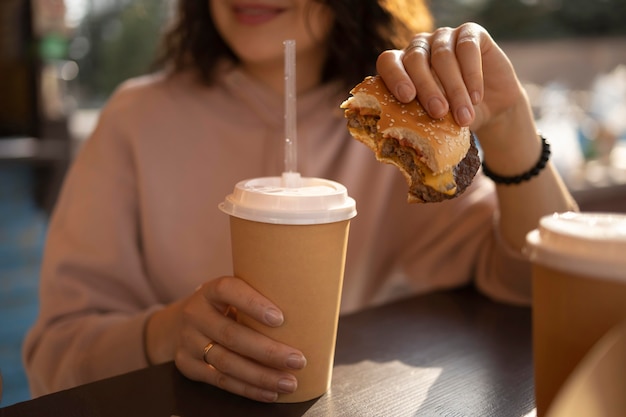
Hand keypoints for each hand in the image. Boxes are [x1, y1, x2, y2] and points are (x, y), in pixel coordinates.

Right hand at [174, 276, 306, 401]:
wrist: (177, 324)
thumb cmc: (222, 308)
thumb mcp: (232, 295)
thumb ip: (259, 298)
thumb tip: (311, 310)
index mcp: (211, 291)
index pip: (229, 290)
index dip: (253, 304)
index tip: (280, 318)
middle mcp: (196, 314)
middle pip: (232, 335)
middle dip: (268, 351)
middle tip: (298, 360)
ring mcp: (188, 342)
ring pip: (227, 363)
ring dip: (261, 376)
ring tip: (289, 382)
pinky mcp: (187, 366)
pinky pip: (220, 381)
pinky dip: (248, 389)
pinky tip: (269, 392)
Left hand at [376, 22, 525, 138]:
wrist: (492, 110)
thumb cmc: (453, 118)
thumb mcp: (434, 123)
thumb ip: (419, 123)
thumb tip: (406, 143)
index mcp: (402, 66)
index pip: (388, 62)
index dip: (394, 77)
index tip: (406, 97)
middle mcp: (419, 47)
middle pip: (415, 59)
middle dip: (427, 88)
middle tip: (438, 113)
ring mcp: (444, 37)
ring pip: (443, 56)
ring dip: (454, 89)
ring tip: (463, 117)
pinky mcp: (471, 33)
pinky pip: (467, 48)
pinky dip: (472, 74)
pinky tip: (476, 97)